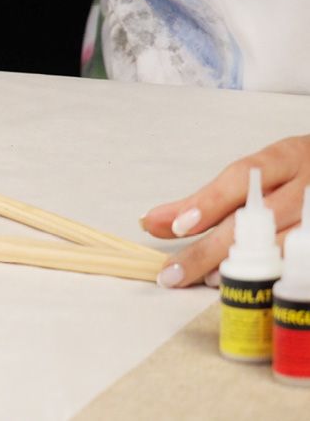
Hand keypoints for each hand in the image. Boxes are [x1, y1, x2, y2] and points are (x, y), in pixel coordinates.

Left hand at [141, 135, 309, 287]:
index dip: (209, 202)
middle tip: (171, 272)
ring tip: (203, 279)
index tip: (177, 226)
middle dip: (208, 250)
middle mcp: (308, 186)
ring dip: (238, 266)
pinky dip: (268, 276)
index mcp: (287, 157)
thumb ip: (204, 199)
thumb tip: (151, 221)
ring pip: (280, 245)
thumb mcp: (257, 174)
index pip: (242, 177)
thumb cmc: (297, 175)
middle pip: (255, 219)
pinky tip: (244, 285)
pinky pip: (300, 263)